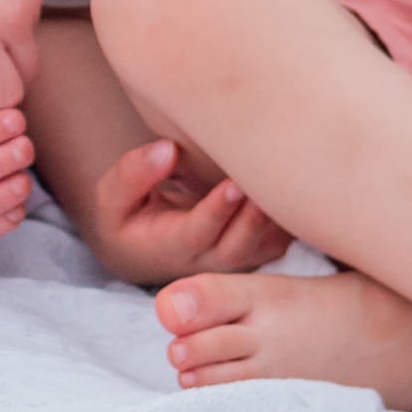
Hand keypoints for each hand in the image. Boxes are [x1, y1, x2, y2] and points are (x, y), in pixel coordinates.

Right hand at [0, 99, 34, 263]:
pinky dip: (13, 212)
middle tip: (19, 144)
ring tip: (15, 173)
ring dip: (20, 181)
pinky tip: (6, 201)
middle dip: (21, 148)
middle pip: (8, 156)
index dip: (9, 119)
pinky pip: (2, 224)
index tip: (11, 117)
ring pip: (10, 192)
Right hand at [81, 136, 290, 286]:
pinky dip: (291, 217)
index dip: (217, 211)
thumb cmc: (127, 216)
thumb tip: (168, 149)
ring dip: (278, 218)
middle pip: (238, 247)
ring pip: (264, 246)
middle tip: (272, 183)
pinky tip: (299, 181)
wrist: (143, 249)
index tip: (234, 184)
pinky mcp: (256, 251)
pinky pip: (280, 239)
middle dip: (255, 217)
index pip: (196, 233)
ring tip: (293, 179)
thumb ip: (133, 174)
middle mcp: (207, 261)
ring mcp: (235, 260)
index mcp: (168, 247)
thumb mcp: (112, 198)